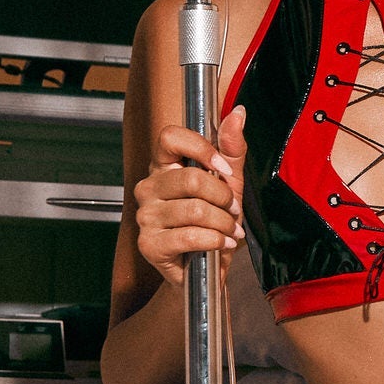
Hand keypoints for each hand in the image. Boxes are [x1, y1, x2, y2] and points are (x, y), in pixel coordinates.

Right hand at [134, 104, 245, 285]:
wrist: (206, 270)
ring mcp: (145, 216)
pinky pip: (190, 236)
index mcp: (163, 167)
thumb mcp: (229, 183)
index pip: (170, 137)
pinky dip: (215, 241)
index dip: (201, 148)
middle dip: (223, 197)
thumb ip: (232, 149)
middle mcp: (148, 188)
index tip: (224, 169)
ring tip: (229, 231)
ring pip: (195, 209)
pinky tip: (221, 244)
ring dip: (223, 223)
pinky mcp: (150, 244)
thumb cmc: (213, 224)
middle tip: (233, 210)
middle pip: (190, 178)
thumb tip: (238, 113)